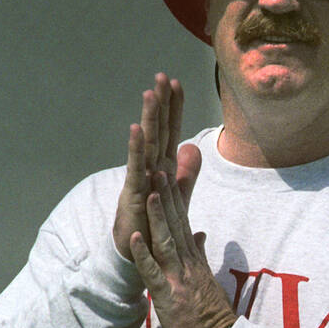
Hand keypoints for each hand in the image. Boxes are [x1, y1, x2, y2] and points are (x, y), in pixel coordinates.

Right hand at [113, 74, 199, 259]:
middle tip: (162, 75)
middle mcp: (151, 168)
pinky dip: (136, 147)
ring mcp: (142, 178)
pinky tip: (136, 128)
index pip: (171, 131)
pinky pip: (136, 167)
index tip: (176, 82)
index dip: (174, 108)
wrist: (141, 252)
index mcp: (163, 167)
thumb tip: (194, 147)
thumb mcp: (178, 196)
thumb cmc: (155, 223)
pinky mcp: (135, 192)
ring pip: (147, 143)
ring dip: (149, 117)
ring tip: (150, 92)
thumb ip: (186, 173)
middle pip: (158, 130)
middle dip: (160, 103)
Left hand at [129, 170, 236, 327]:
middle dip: (167, 195)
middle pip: (176, 224)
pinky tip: (133, 236)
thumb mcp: (208, 281)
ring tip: (151, 190)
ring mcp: (179, 278)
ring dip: (157, 215)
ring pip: (166, 241)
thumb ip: (202, 256)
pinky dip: (142, 253)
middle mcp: (188, 264)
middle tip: (159, 165)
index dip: (174, 197)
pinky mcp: (168, 296)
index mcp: (195, 260)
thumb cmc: (212, 319)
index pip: (183, 222)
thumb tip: (201, 234)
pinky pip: (152, 272)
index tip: (168, 174)